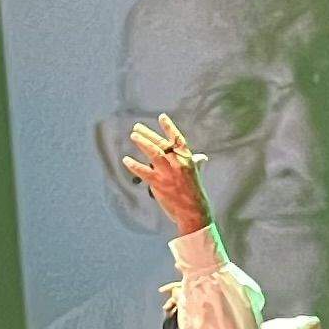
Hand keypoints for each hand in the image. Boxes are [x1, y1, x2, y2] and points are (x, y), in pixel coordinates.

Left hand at [121, 115, 210, 234]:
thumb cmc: (194, 193)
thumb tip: (202, 157)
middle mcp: (178, 163)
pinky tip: (126, 160)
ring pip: (154, 153)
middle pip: (162, 144)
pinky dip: (134, 165)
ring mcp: (169, 173)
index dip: (169, 127)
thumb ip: (196, 163)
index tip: (161, 116)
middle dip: (148, 134)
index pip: (178, 139)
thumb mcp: (196, 175)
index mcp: (188, 159)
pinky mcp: (159, 183)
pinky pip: (144, 172)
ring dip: (143, 143)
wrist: (194, 211)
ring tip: (133, 136)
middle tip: (137, 127)